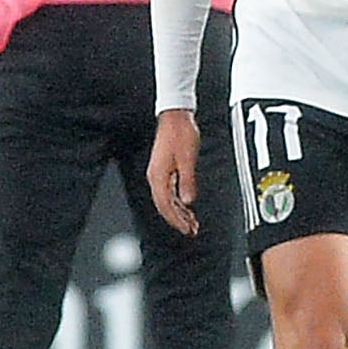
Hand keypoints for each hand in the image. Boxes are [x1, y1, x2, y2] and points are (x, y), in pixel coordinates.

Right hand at [148, 110, 200, 235]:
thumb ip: (188, 181)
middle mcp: (155, 177)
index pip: (165, 205)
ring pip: (167, 200)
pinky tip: (187, 207)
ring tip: (191, 223)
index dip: (176, 219)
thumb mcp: (188, 158)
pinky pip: (169, 192)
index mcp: (158, 176)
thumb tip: (188, 200)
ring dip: (179, 212)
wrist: (176, 117)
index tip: (186, 229)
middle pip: (164, 205)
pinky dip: (178, 201)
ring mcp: (159, 174)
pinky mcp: (164, 170)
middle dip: (177, 220)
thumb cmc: (182, 134)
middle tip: (191, 230)